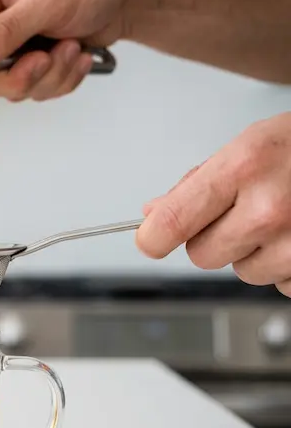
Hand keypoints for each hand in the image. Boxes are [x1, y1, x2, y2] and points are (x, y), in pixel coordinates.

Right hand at [0, 0, 131, 100]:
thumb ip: (5, 30)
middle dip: (15, 76)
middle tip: (41, 59)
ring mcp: (12, 43)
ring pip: (9, 86)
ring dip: (46, 77)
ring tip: (69, 48)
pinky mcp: (33, 60)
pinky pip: (35, 89)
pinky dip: (60, 79)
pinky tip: (75, 54)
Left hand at [137, 112, 290, 295]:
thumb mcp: (251, 143)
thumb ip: (197, 183)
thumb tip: (152, 214)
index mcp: (244, 167)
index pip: (170, 223)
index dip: (153, 237)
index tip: (150, 240)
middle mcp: (270, 208)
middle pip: (202, 255)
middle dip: (214, 239)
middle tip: (243, 212)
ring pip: (243, 272)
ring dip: (255, 252)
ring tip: (285, 218)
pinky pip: (281, 284)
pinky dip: (288, 267)